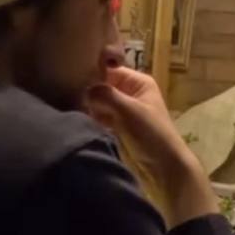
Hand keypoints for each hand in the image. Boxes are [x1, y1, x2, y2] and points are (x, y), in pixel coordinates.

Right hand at [86, 67, 215, 225]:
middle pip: (102, 85)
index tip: (72, 80)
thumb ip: (106, 95)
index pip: (110, 69)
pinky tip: (80, 121)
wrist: (163, 165)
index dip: (93, 74)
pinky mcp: (118, 125)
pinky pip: (100, 116)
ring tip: (74, 110)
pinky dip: (92, 118)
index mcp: (139, 82)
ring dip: (88, 106)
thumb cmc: (151, 133)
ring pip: (99, 101)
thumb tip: (85, 88)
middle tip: (70, 98)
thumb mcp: (129, 110)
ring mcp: (124, 109)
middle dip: (88, 92)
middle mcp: (131, 92)